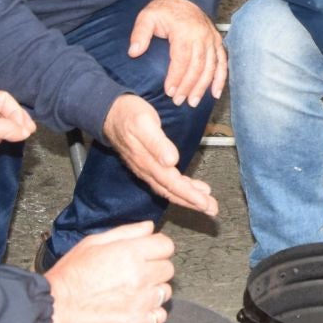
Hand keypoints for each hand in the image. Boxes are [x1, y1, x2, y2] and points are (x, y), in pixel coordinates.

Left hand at [0, 92, 35, 193]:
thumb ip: (6, 127)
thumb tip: (24, 131)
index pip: (3, 99)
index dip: (17, 112)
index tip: (25, 130)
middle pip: (1, 109)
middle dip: (16, 119)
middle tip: (27, 134)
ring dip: (9, 128)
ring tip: (17, 138)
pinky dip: (0, 136)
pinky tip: (1, 144)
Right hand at [43, 221, 175, 322]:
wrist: (58, 307)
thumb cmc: (71, 274)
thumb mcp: (93, 242)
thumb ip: (126, 232)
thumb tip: (150, 227)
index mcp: (131, 253)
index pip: (167, 246)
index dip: (157, 248)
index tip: (148, 254)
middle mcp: (141, 275)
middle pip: (168, 269)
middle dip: (155, 269)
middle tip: (136, 274)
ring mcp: (142, 300)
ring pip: (165, 292)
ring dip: (153, 291)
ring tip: (133, 293)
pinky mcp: (138, 322)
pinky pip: (159, 316)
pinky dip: (151, 313)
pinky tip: (136, 309)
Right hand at [103, 94, 218, 215]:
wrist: (109, 112)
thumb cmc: (128, 114)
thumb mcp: (143, 123)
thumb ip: (156, 143)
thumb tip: (171, 161)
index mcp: (147, 161)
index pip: (171, 183)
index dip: (188, 194)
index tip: (204, 203)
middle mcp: (146, 169)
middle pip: (171, 191)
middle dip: (192, 202)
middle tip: (212, 209)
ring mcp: (146, 169)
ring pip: (169, 189)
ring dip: (188, 197)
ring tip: (206, 203)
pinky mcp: (148, 165)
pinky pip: (165, 182)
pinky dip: (181, 187)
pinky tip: (192, 188)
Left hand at [129, 0, 225, 107]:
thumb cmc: (165, 9)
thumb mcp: (147, 16)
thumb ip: (140, 34)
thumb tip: (133, 52)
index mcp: (184, 32)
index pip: (182, 59)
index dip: (176, 77)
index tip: (169, 91)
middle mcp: (202, 37)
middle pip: (198, 66)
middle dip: (189, 86)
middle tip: (179, 101)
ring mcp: (212, 40)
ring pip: (211, 67)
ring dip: (203, 87)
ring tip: (193, 101)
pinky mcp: (217, 42)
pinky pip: (222, 63)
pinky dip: (220, 79)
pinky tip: (215, 93)